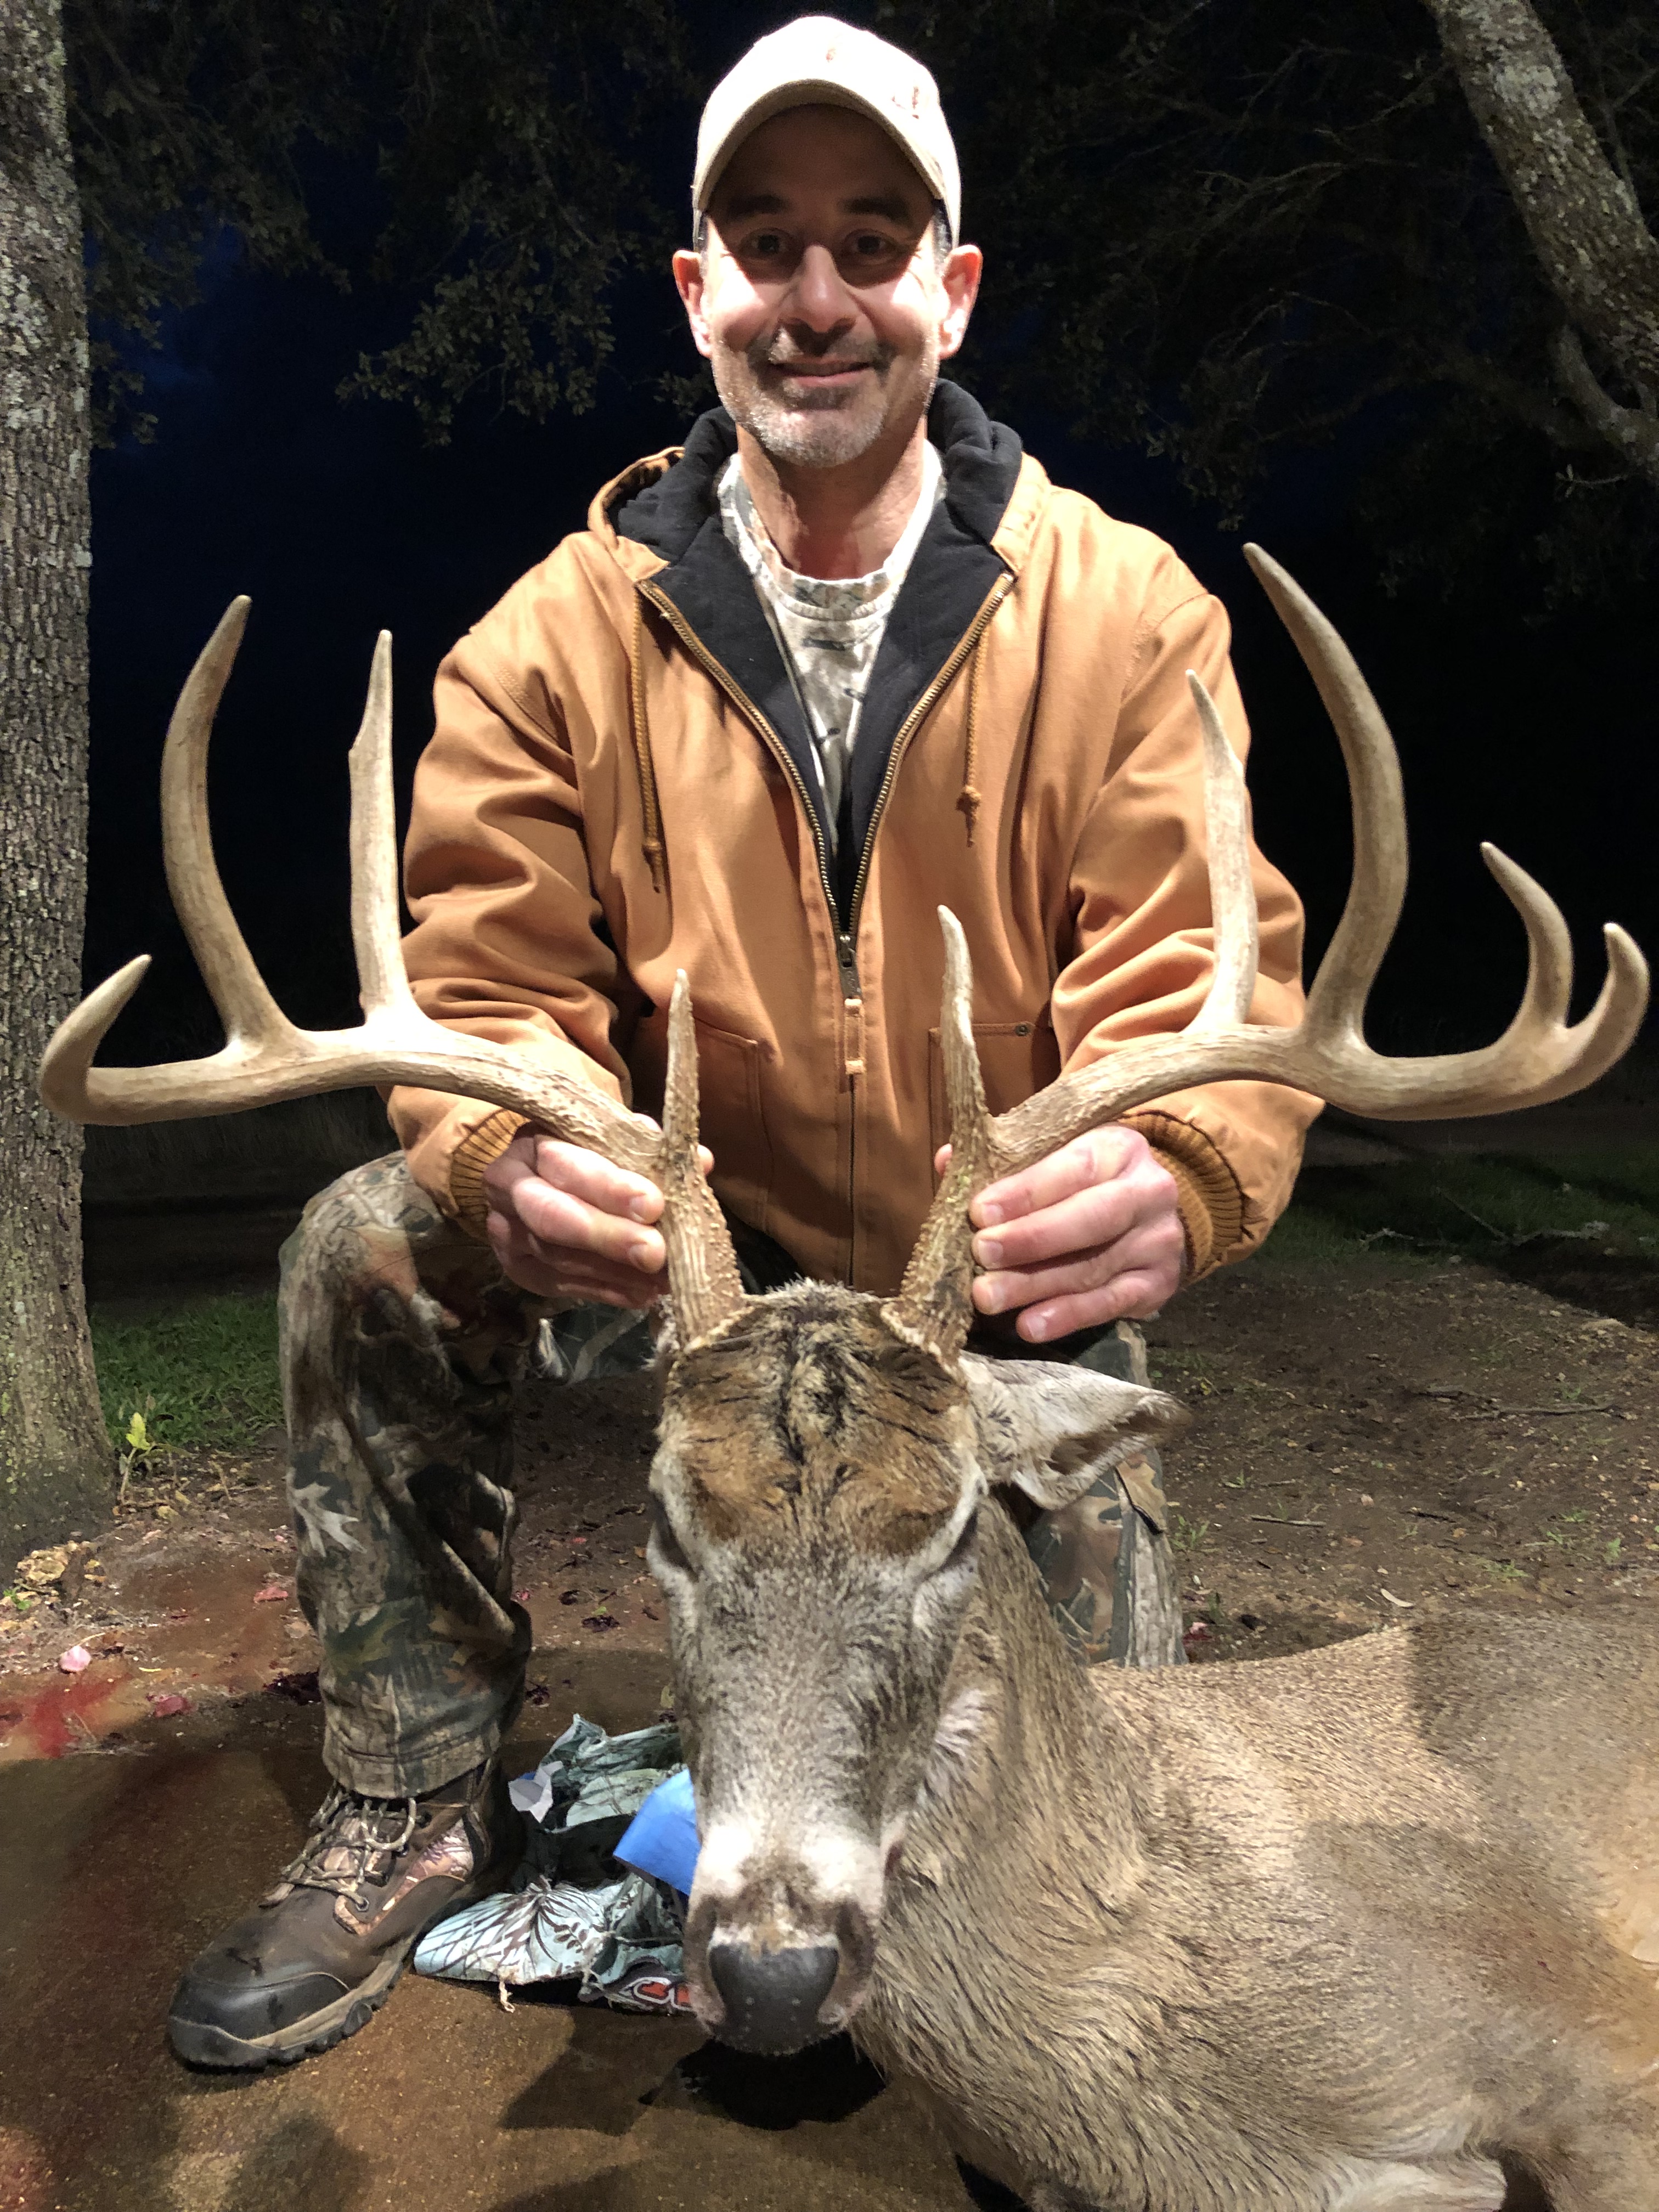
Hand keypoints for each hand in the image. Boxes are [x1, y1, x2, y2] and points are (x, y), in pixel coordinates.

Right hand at [483, 1129, 711, 1306]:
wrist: (539, 1180)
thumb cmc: (585, 1154)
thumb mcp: (610, 1141)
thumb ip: (649, 1150)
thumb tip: (700, 1161)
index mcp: (532, 1146)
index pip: (567, 1165)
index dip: (610, 1187)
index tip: (654, 1204)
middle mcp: (510, 1189)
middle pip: (552, 1218)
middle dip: (608, 1237)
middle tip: (654, 1253)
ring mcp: (508, 1234)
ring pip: (559, 1258)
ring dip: (616, 1272)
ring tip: (662, 1279)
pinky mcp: (519, 1270)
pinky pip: (563, 1287)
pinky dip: (608, 1291)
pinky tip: (644, 1294)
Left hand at [935, 1125, 1184, 1344]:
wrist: (1154, 1214)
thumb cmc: (1085, 1181)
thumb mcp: (1056, 1154)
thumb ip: (1005, 1159)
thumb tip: (946, 1162)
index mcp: (1118, 1149)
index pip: (1073, 1168)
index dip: (1025, 1192)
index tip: (979, 1212)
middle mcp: (1147, 1193)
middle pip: (1091, 1218)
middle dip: (1032, 1239)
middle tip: (981, 1254)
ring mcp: (1156, 1243)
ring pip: (1093, 1267)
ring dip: (1035, 1285)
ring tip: (987, 1297)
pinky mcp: (1155, 1285)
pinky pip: (1108, 1305)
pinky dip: (1067, 1317)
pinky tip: (1029, 1325)